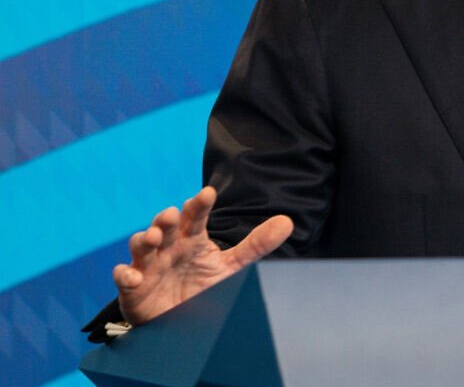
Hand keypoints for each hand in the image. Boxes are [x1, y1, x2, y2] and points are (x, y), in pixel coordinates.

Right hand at [112, 186, 292, 324]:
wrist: (182, 322)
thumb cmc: (204, 286)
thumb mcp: (232, 267)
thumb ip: (256, 245)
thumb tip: (287, 222)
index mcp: (191, 239)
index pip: (195, 217)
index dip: (199, 204)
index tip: (207, 193)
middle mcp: (169, 248)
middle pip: (164, 226)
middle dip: (164, 219)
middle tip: (170, 214)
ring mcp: (149, 266)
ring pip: (142, 246)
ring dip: (144, 239)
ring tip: (153, 238)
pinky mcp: (134, 288)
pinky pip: (125, 278)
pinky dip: (125, 275)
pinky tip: (132, 275)